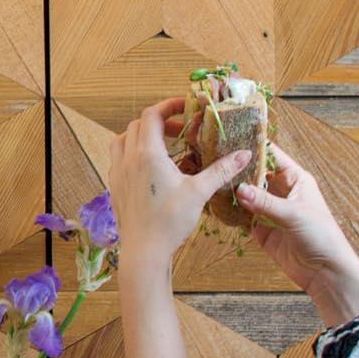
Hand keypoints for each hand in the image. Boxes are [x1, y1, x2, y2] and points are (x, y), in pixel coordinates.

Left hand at [108, 96, 253, 266]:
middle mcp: (128, 158)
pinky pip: (118, 158)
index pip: (153, 114)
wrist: (144, 251)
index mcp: (147, 153)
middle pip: (138, 124)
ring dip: (141, 135)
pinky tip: (149, 168)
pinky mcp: (115, 186)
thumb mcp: (199, 192)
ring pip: (123, 139)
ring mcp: (118, 172)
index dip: (169, 106)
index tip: (186, 107)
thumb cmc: (169, 221)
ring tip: (163, 146)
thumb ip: (221, 170)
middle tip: (181, 131)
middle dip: (160, 122)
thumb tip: (243, 154)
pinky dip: (132, 153)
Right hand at [234, 142, 358, 324]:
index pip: (273, 157)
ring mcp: (272, 211)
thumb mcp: (293, 214)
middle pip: (257, 176)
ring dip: (234, 192)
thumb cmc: (321, 236)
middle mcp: (283, 193)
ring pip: (249, 196)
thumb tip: (239, 189)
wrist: (325, 272)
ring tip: (214, 183)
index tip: (234, 139)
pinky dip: (234, 214)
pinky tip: (219, 207)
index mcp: (296, 180)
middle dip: (240, 171)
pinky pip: (245, 218)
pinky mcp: (264, 231)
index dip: (256, 148)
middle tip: (217, 163)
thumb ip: (265, 202)